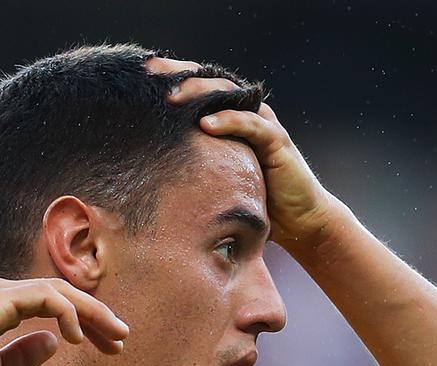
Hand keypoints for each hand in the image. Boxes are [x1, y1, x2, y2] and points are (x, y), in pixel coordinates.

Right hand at [0, 276, 128, 365]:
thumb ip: (23, 356)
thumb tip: (54, 342)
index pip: (51, 303)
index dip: (84, 321)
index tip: (108, 345)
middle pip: (60, 293)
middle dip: (96, 315)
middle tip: (123, 338)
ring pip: (58, 290)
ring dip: (91, 312)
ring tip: (114, 336)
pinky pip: (44, 297)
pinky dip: (67, 313)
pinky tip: (77, 338)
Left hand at [147, 57, 352, 249]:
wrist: (297, 222)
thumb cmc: (251, 201)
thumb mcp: (213, 178)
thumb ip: (190, 165)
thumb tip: (144, 169)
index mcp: (228, 117)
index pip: (198, 88)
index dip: (172, 76)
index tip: (139, 74)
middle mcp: (246, 113)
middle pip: (210, 82)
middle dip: (179, 74)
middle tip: (149, 73)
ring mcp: (263, 124)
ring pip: (229, 95)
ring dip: (199, 92)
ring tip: (171, 97)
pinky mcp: (277, 141)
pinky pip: (251, 124)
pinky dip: (229, 121)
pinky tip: (205, 124)